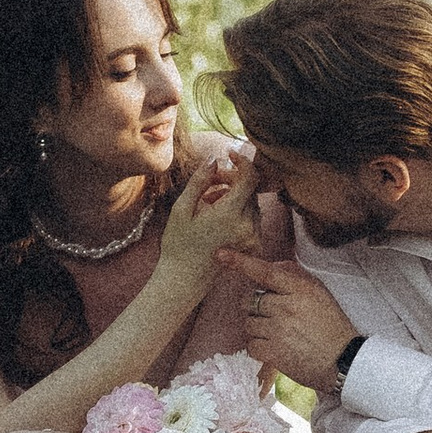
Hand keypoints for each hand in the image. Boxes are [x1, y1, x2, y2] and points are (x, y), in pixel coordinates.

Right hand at [150, 145, 260, 296]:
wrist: (184, 278)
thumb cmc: (178, 243)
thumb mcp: (182, 208)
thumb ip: (200, 181)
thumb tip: (215, 159)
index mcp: (230, 215)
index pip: (250, 178)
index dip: (242, 161)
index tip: (229, 154)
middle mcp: (247, 226)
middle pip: (250, 188)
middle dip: (232, 178)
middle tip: (210, 180)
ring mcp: (253, 236)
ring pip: (251, 201)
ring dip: (234, 194)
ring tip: (208, 200)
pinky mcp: (253, 244)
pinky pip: (252, 216)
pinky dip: (238, 209)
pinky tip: (218, 214)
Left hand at [218, 246, 362, 387]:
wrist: (343, 361)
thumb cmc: (331, 326)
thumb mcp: (319, 293)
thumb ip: (295, 277)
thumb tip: (270, 267)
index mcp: (300, 289)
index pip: (265, 272)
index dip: (241, 262)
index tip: (221, 254)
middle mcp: (287, 307)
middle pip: (249, 301)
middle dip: (255, 308)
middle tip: (274, 316)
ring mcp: (278, 330)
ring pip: (248, 323)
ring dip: (258, 329)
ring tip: (279, 335)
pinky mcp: (273, 353)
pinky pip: (251, 345)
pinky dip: (259, 347)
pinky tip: (277, 348)